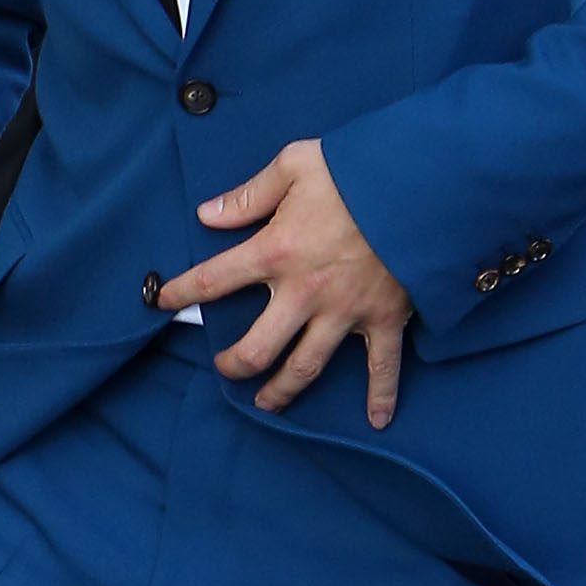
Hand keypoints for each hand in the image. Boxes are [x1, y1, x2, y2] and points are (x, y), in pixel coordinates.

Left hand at [156, 139, 413, 425]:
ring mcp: (345, 311)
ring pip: (305, 367)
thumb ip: (249, 194)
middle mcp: (304, 292)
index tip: (163, 302)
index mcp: (276, 251)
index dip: (183, 293)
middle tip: (225, 368)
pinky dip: (382, 396)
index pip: (214, 280)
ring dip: (282, 391)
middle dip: (235, 364)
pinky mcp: (384, 318)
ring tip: (266, 403)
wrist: (423, 183)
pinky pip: (382, 366)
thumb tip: (207, 214)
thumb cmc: (358, 169)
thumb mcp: (295, 164)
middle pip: (257, 348)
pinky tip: (376, 420)